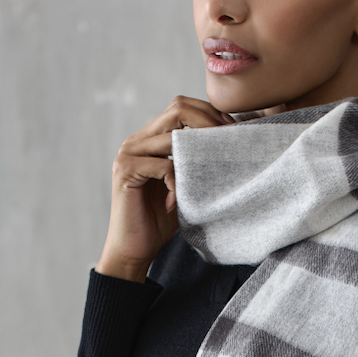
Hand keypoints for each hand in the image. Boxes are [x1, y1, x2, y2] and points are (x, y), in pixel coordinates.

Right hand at [96, 96, 232, 282]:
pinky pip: (162, 165)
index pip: (182, 106)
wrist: (134, 250)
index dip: (210, 114)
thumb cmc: (161, 219)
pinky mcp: (124, 171)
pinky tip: (176, 202)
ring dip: (196, 155)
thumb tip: (229, 139)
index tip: (233, 133)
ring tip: (207, 175)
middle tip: (227, 144)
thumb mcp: (184, 183)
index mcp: (149, 138)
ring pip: (172, 135)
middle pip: (177, 108)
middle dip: (209, 123)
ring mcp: (128, 153)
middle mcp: (136, 140)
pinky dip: (176, 182)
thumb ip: (195, 160)